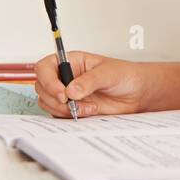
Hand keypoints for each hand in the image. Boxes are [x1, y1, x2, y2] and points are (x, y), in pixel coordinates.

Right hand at [33, 51, 152, 117]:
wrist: (138, 94)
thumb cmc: (125, 76)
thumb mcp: (108, 73)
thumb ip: (89, 81)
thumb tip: (71, 91)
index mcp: (71, 62)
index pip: (45, 67)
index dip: (48, 81)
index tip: (62, 94)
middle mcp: (66, 77)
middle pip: (42, 88)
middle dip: (55, 99)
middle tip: (73, 104)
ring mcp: (68, 94)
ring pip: (48, 103)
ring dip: (64, 110)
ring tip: (88, 107)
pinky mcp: (73, 108)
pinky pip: (59, 115)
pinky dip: (70, 117)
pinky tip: (89, 112)